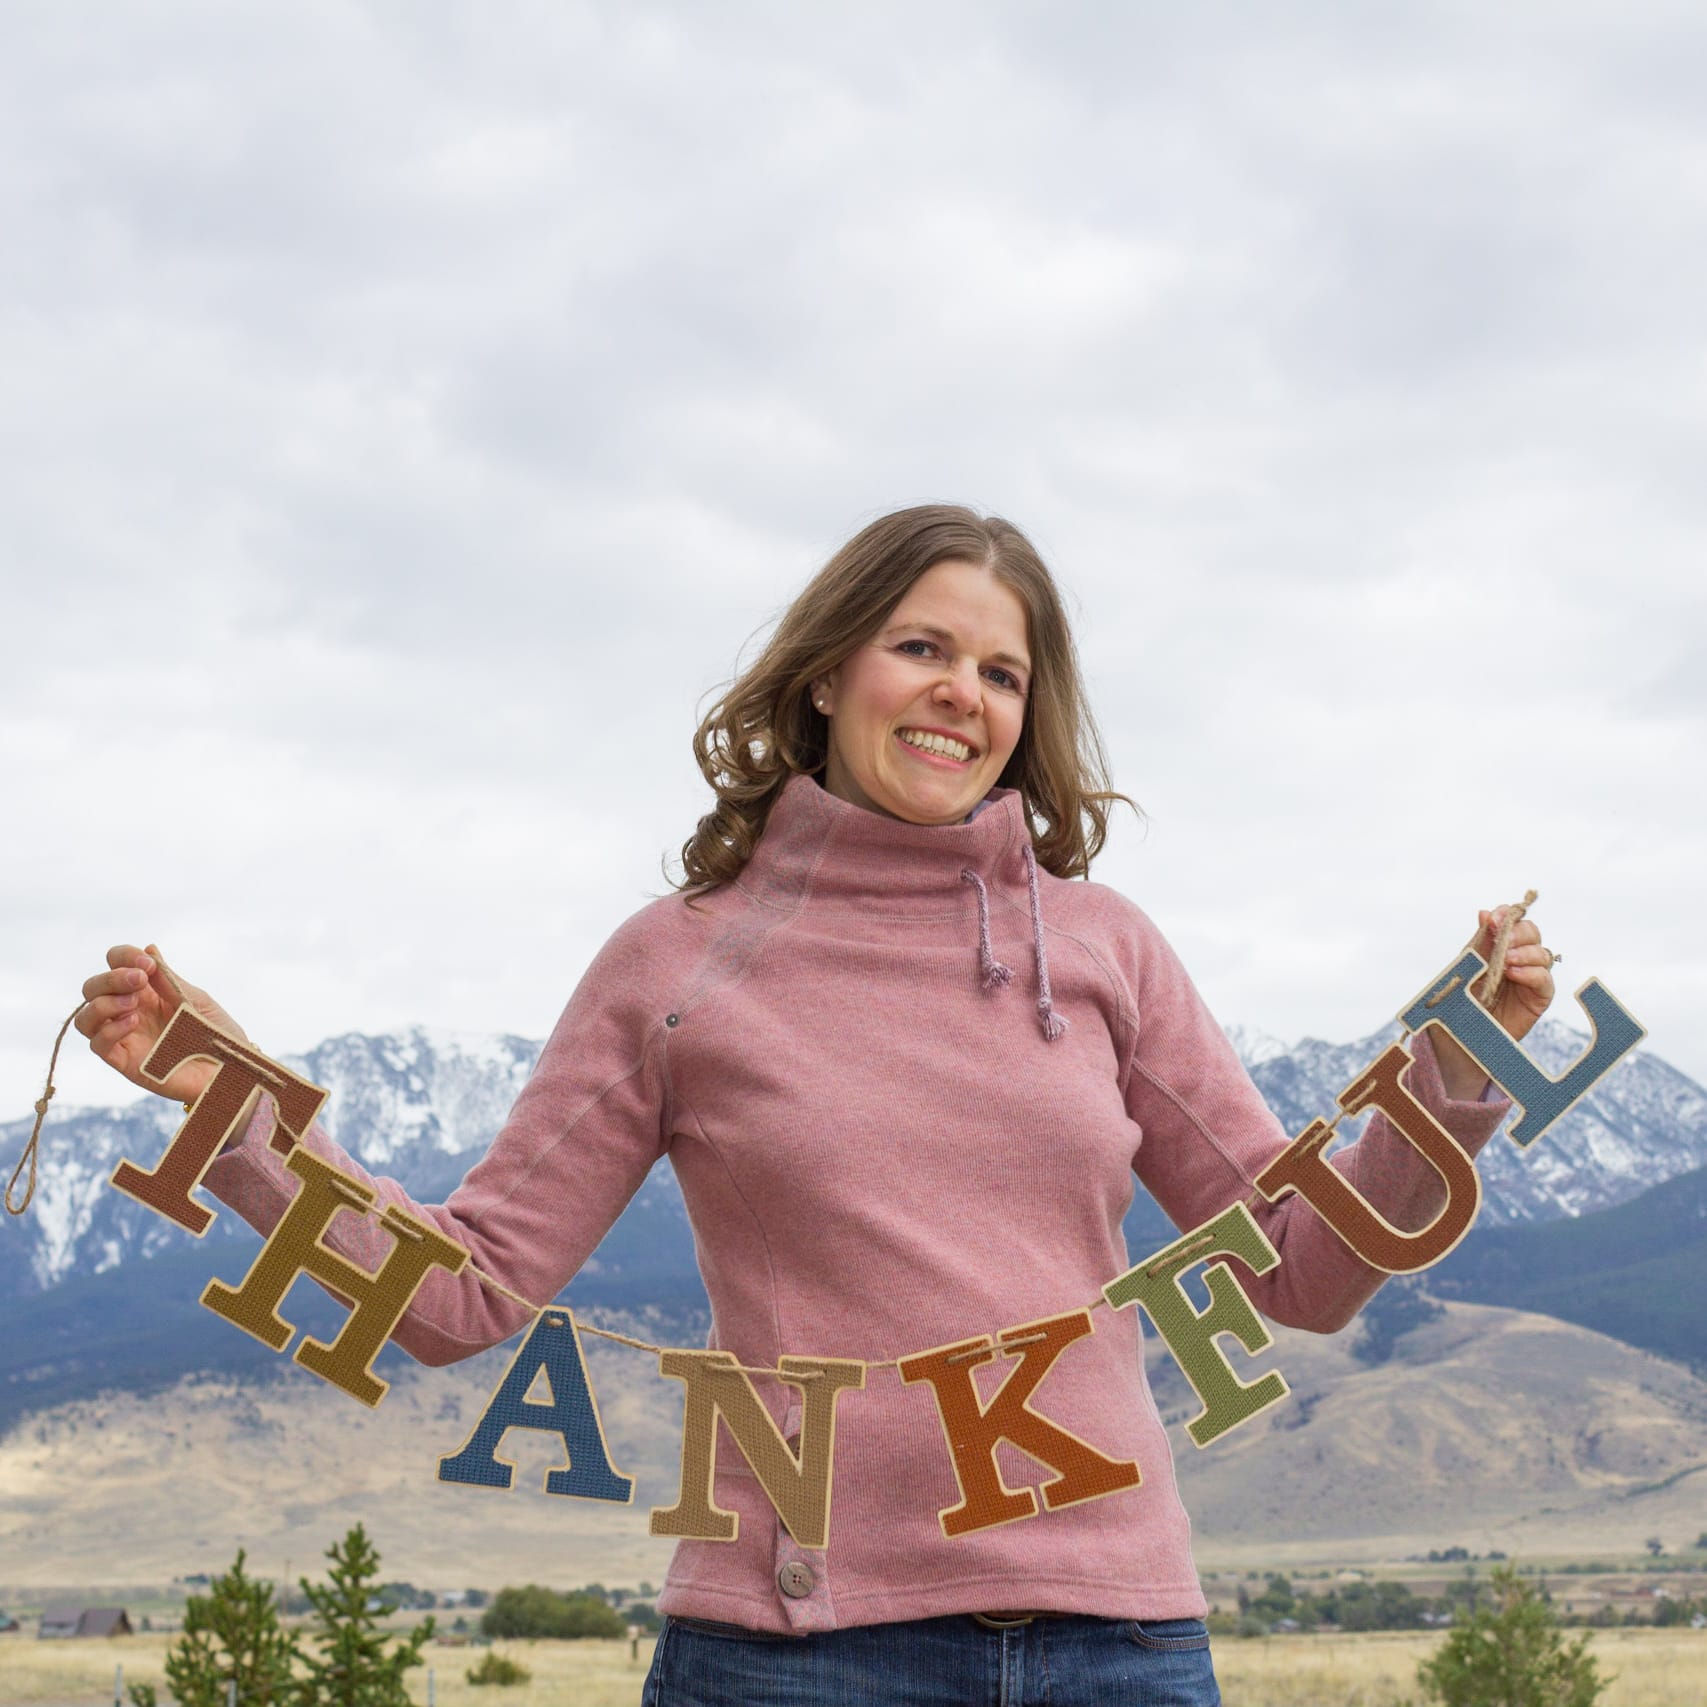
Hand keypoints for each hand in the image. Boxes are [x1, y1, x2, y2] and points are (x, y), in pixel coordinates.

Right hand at [74, 943, 251, 1102]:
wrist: (232, 1070)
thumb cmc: (217, 1034)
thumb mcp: (195, 1000)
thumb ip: (168, 979)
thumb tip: (149, 948)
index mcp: (146, 991)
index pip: (115, 965)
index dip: (123, 957)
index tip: (147, 963)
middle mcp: (129, 1011)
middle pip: (92, 988)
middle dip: (111, 978)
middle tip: (140, 979)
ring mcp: (124, 1037)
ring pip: (86, 1017)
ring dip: (103, 1003)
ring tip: (134, 1002)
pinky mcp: (125, 1062)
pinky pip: (98, 1045)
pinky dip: (109, 1030)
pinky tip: (133, 1022)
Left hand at [1469, 904, 1555, 1043]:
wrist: (1462, 1035)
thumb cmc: (1461, 1000)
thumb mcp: (1467, 967)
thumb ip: (1479, 942)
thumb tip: (1484, 913)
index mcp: (1498, 945)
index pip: (1512, 921)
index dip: (1506, 915)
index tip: (1494, 919)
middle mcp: (1518, 957)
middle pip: (1532, 932)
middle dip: (1518, 932)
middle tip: (1504, 940)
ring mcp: (1530, 976)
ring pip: (1542, 953)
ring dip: (1525, 953)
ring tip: (1506, 961)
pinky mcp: (1539, 997)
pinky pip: (1545, 980)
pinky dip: (1532, 973)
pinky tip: (1514, 974)